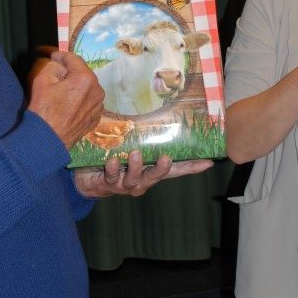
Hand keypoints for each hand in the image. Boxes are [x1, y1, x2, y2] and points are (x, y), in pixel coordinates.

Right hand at [27, 50, 104, 148]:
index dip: (62, 56)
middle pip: (83, 73)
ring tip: (62, 93)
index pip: (74, 59)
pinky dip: (80, 100)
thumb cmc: (44, 109)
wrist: (48, 139)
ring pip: (87, 88)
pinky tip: (68, 106)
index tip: (54, 57)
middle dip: (70, 72)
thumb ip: (54, 65)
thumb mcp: (43, 79)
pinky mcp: (96, 117)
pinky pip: (88, 102)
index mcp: (86, 78)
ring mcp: (98, 105)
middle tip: (56, 76)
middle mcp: (97, 90)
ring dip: (77, 87)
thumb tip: (61, 65)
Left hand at [73, 150, 212, 197]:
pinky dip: (114, 169)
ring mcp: (125, 184)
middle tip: (166, 158)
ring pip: (135, 179)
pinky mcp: (109, 183)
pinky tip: (113, 161)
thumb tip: (156, 113)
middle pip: (157, 177)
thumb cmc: (115, 160)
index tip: (208, 162)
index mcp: (150, 171)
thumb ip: (143, 138)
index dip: (191, 167)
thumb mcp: (131, 149)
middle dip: (162, 169)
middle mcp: (142, 180)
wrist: (89, 179)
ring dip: (136, 167)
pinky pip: (112, 177)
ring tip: (136, 154)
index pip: (175, 170)